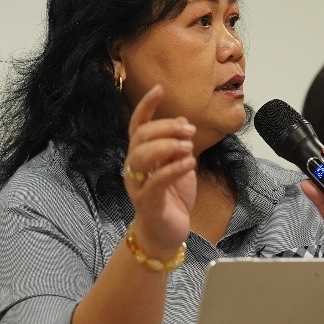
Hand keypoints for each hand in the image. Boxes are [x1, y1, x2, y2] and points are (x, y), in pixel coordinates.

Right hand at [124, 85, 196, 256]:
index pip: (138, 125)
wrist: (166, 234)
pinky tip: (190, 163)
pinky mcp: (148, 203)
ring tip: (188, 147)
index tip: (159, 89)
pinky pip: (157, 181)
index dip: (146, 106)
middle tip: (188, 131)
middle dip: (165, 128)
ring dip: (167, 146)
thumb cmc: (172, 198)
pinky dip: (174, 169)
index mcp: (141, 156)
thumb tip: (183, 122)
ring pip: (142, 156)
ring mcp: (138, 185)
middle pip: (140, 137)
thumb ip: (177, 145)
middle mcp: (134, 168)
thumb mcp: (178, 166)